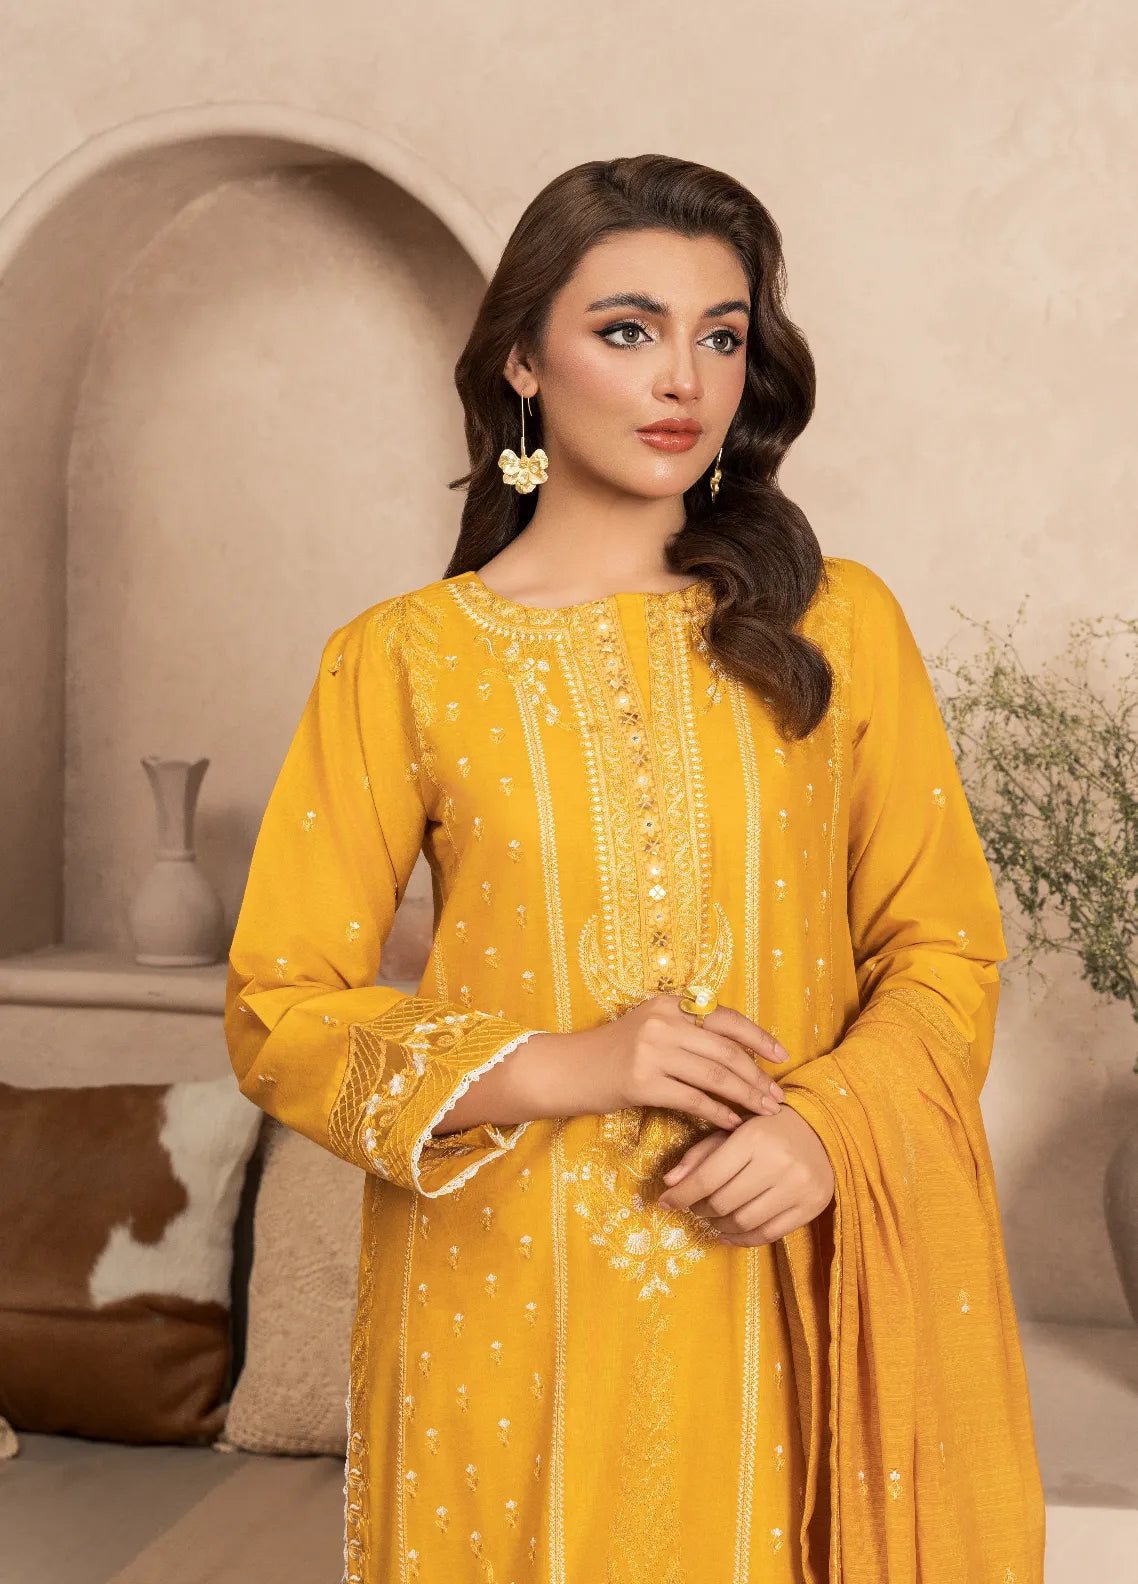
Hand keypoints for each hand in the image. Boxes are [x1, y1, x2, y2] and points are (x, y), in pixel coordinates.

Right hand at [570, 993, 789, 1132]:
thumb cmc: (616, 1052)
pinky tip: (732, 1124)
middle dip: (758, 1076)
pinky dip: (718, 1113)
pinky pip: (693, 1100)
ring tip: (765, 1112)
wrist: (570, 1069)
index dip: (759, 1038)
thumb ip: (689, 1033)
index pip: (726, 1019)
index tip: (782, 1055)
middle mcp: (663, 1023)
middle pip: (727, 1051)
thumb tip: (741, 1053)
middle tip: (778, 1096)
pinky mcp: (643, 1082)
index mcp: (670, 1004)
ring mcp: (652, 1051)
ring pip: (715, 1076)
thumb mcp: (652, 1029)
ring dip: (746, 1097)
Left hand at [655, 1106, 834, 1244]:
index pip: (709, 1177)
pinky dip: (742, 1239)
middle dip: (701, 1208)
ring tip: (713, 1218)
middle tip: (694, 1205)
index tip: (666, 1202)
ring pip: (744, 1222)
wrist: (821, 1131)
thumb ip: (700, 1155)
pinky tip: (729, 1233)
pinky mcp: (811, 1207)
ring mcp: (798, 1187)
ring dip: (719, 1225)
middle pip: (724, 1203)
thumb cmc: (768, 1129)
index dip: (682, 1194)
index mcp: (754, 1138)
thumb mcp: (733, 1131)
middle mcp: (778, 1163)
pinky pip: (768, 1234)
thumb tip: (670, 1183)